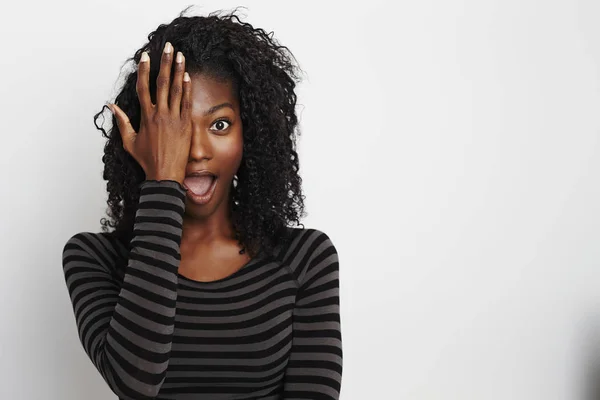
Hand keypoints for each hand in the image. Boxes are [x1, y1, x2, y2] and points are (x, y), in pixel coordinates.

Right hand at [109, 42, 191, 183]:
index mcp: (146, 117)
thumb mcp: (129, 141)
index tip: (146, 57)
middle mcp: (160, 114)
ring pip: (176, 89)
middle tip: (169, 47)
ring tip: (181, 55)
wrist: (165, 174)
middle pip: (162, 83)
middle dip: (165, 63)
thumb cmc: (147, 160)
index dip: (144, 70)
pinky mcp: (186, 125)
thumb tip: (111, 106)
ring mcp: (174, 119)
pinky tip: (187, 76)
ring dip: (178, 70)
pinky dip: (187, 89)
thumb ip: (121, 122)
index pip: (143, 88)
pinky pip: (186, 103)